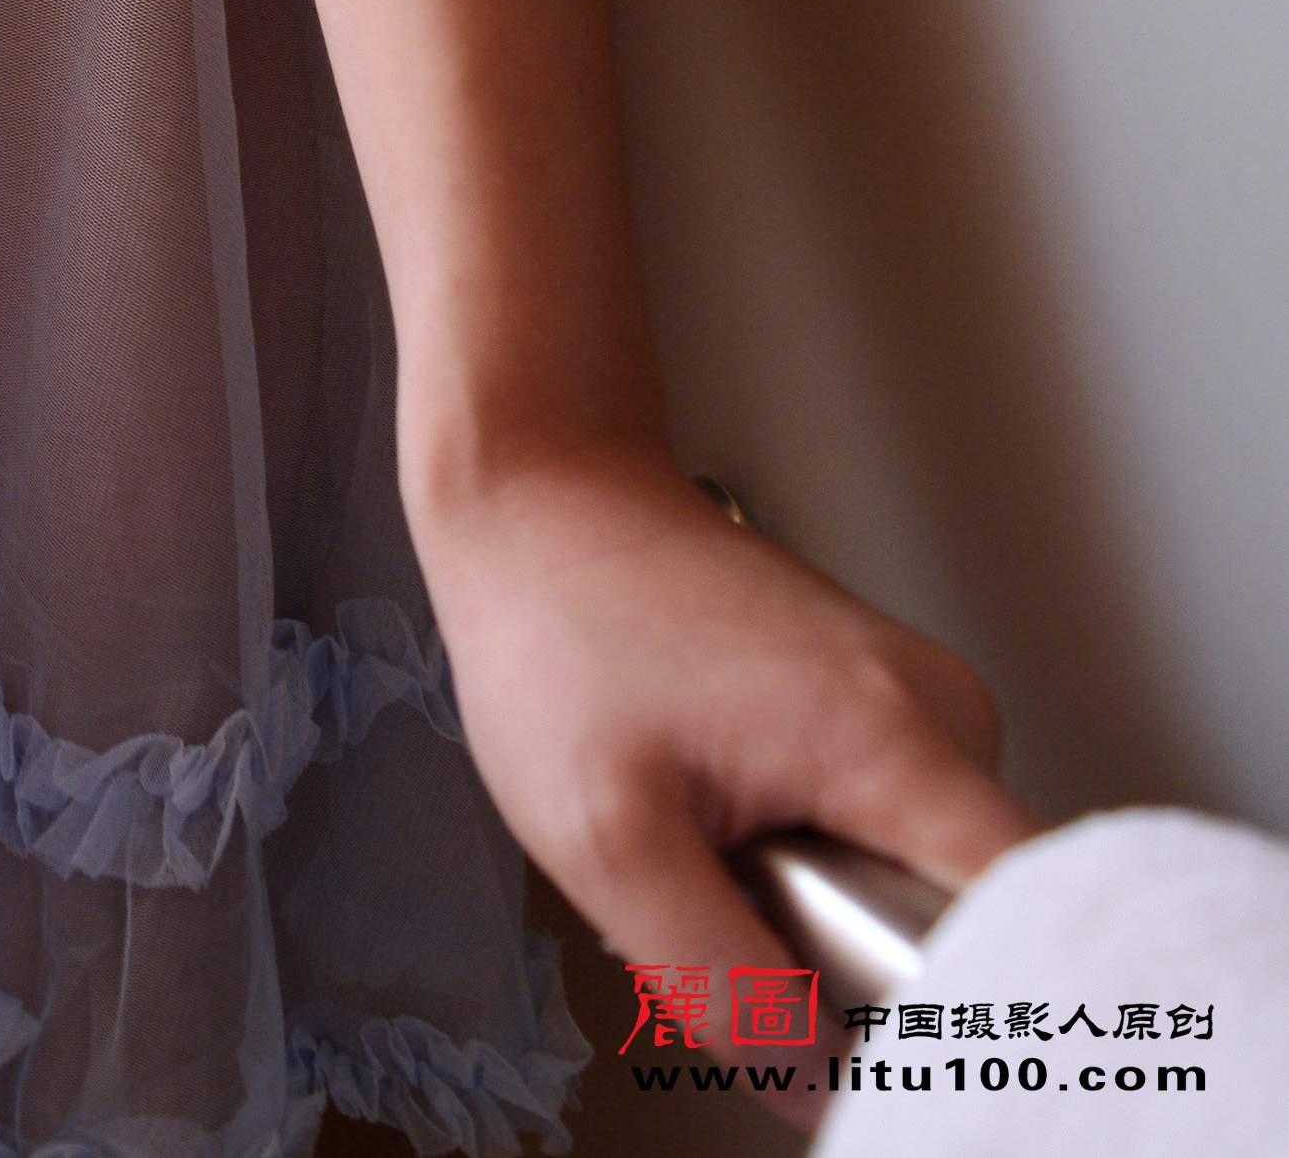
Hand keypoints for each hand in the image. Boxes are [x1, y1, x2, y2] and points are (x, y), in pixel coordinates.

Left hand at [406, 438, 1047, 1136]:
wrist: (540, 495)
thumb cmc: (563, 627)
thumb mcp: (610, 842)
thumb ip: (724, 988)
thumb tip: (819, 1092)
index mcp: (897, 737)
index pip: (1046, 914)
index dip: (1005, 1012)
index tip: (927, 1054)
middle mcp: (941, 716)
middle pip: (984, 923)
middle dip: (880, 974)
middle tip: (759, 922)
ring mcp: (921, 711)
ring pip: (932, 892)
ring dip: (842, 926)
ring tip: (731, 864)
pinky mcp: (888, 716)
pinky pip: (897, 845)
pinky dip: (827, 875)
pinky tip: (740, 837)